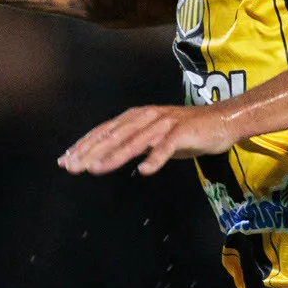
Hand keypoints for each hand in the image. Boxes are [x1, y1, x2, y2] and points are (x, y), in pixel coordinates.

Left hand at [57, 103, 233, 175]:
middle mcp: (146, 117)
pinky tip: (144, 171)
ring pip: (134, 141)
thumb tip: (102, 158)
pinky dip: (156, 158)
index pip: (104, 131)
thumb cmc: (185, 132)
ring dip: (114, 156)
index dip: (83, 145)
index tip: (65, 160)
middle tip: (72, 168)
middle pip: (113, 135)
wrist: (221, 121)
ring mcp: (164, 123)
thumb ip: (130, 144)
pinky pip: (167, 147)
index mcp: (136, 117)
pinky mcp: (183, 132)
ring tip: (96, 169)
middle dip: (90, 152)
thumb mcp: (153, 137)